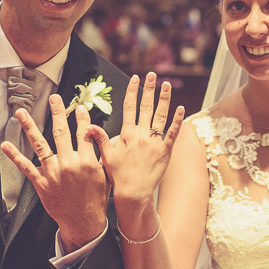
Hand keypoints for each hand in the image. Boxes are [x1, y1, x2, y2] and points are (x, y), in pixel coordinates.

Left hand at [1, 94, 107, 251]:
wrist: (84, 222)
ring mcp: (53, 173)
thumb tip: (100, 134)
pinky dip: (14, 155)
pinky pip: (26, 167)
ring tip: (22, 113)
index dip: (81, 118)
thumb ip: (104, 152)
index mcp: (87, 161)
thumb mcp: (106, 174)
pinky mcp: (41, 183)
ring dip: (30, 127)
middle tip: (54, 98)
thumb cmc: (96, 199)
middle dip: (58, 113)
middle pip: (61, 132)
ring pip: (40, 145)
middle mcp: (69, 164)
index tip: (78, 107)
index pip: (84, 133)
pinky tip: (6, 144)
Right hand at [89, 72, 183, 208]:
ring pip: (161, 116)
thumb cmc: (118, 175)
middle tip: (152, 75)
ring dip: (164, 99)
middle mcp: (141, 135)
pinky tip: (181, 108)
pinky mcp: (166, 151)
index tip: (135, 79)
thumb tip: (88, 125)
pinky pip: (173, 133)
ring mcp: (154, 142)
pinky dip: (177, 120)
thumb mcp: (106, 155)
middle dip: (149, 89)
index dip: (132, 91)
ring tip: (167, 85)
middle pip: (146, 107)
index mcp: (127, 134)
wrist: (133, 192)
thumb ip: (100, 138)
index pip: (129, 107)